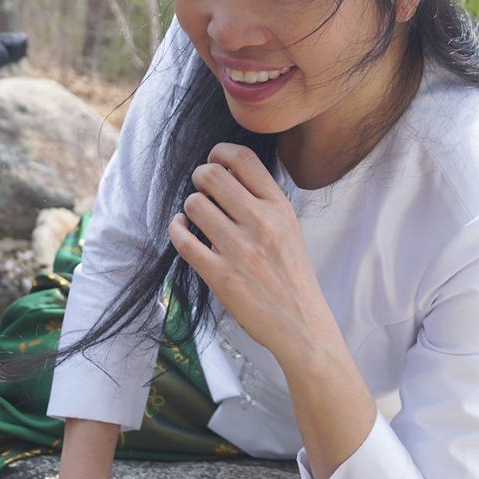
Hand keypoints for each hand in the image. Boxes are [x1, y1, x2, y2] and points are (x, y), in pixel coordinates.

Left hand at [169, 142, 377, 478]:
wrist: (302, 326)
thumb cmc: (293, 278)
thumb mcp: (290, 229)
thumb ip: (265, 202)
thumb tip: (227, 173)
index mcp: (280, 208)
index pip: (244, 158)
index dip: (220, 152)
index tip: (213, 160)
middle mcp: (261, 223)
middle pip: (213, 175)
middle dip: (199, 176)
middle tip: (199, 187)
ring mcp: (239, 249)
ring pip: (194, 204)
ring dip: (189, 206)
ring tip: (194, 216)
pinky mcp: (220, 275)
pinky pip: (183, 239)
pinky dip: (177, 229)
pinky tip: (182, 230)